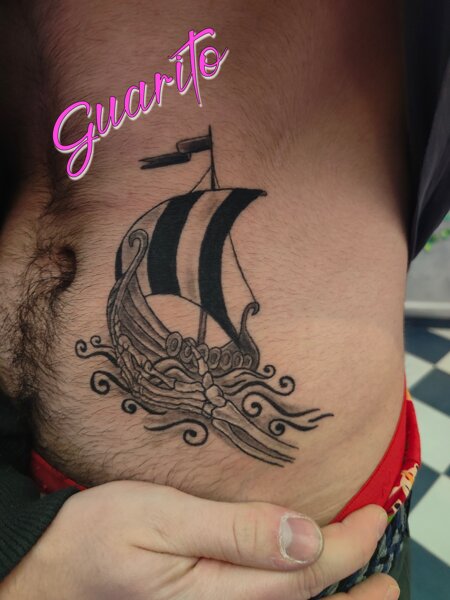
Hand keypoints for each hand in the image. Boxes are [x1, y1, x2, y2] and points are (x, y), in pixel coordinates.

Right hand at [0, 480, 398, 598]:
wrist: (45, 571)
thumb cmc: (97, 536)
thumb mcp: (161, 518)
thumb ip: (234, 531)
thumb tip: (307, 536)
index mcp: (217, 593)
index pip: (305, 572)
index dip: (349, 544)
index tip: (375, 513)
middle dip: (356, 592)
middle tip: (390, 581)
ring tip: (370, 592)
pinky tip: (303, 590)